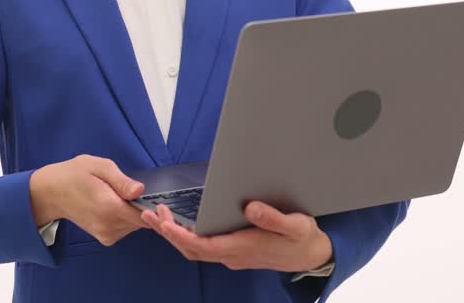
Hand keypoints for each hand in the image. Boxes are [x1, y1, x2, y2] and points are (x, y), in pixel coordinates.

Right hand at [29, 154, 152, 245]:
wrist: (51, 193)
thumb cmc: (75, 174)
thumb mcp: (99, 167)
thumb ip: (121, 180)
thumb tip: (140, 190)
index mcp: (109, 207)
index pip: (145, 216)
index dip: (155, 208)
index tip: (159, 197)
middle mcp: (109, 226)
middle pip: (142, 221)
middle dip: (144, 207)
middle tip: (133, 190)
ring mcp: (106, 234)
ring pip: (135, 226)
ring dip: (134, 212)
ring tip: (120, 195)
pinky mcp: (105, 238)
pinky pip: (126, 229)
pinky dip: (126, 218)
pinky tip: (116, 205)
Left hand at [141, 200, 332, 272]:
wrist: (312, 255)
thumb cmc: (303, 238)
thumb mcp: (296, 225)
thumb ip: (274, 218)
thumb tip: (250, 208)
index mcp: (243, 248)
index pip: (203, 246)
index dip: (181, 236)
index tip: (164, 224)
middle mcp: (233, 255)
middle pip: (192, 249)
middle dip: (168, 233)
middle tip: (151, 213)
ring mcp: (232, 255)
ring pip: (196, 249)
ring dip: (175, 234)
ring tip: (158, 215)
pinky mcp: (234, 250)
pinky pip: (204, 246)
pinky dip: (187, 236)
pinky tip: (180, 223)